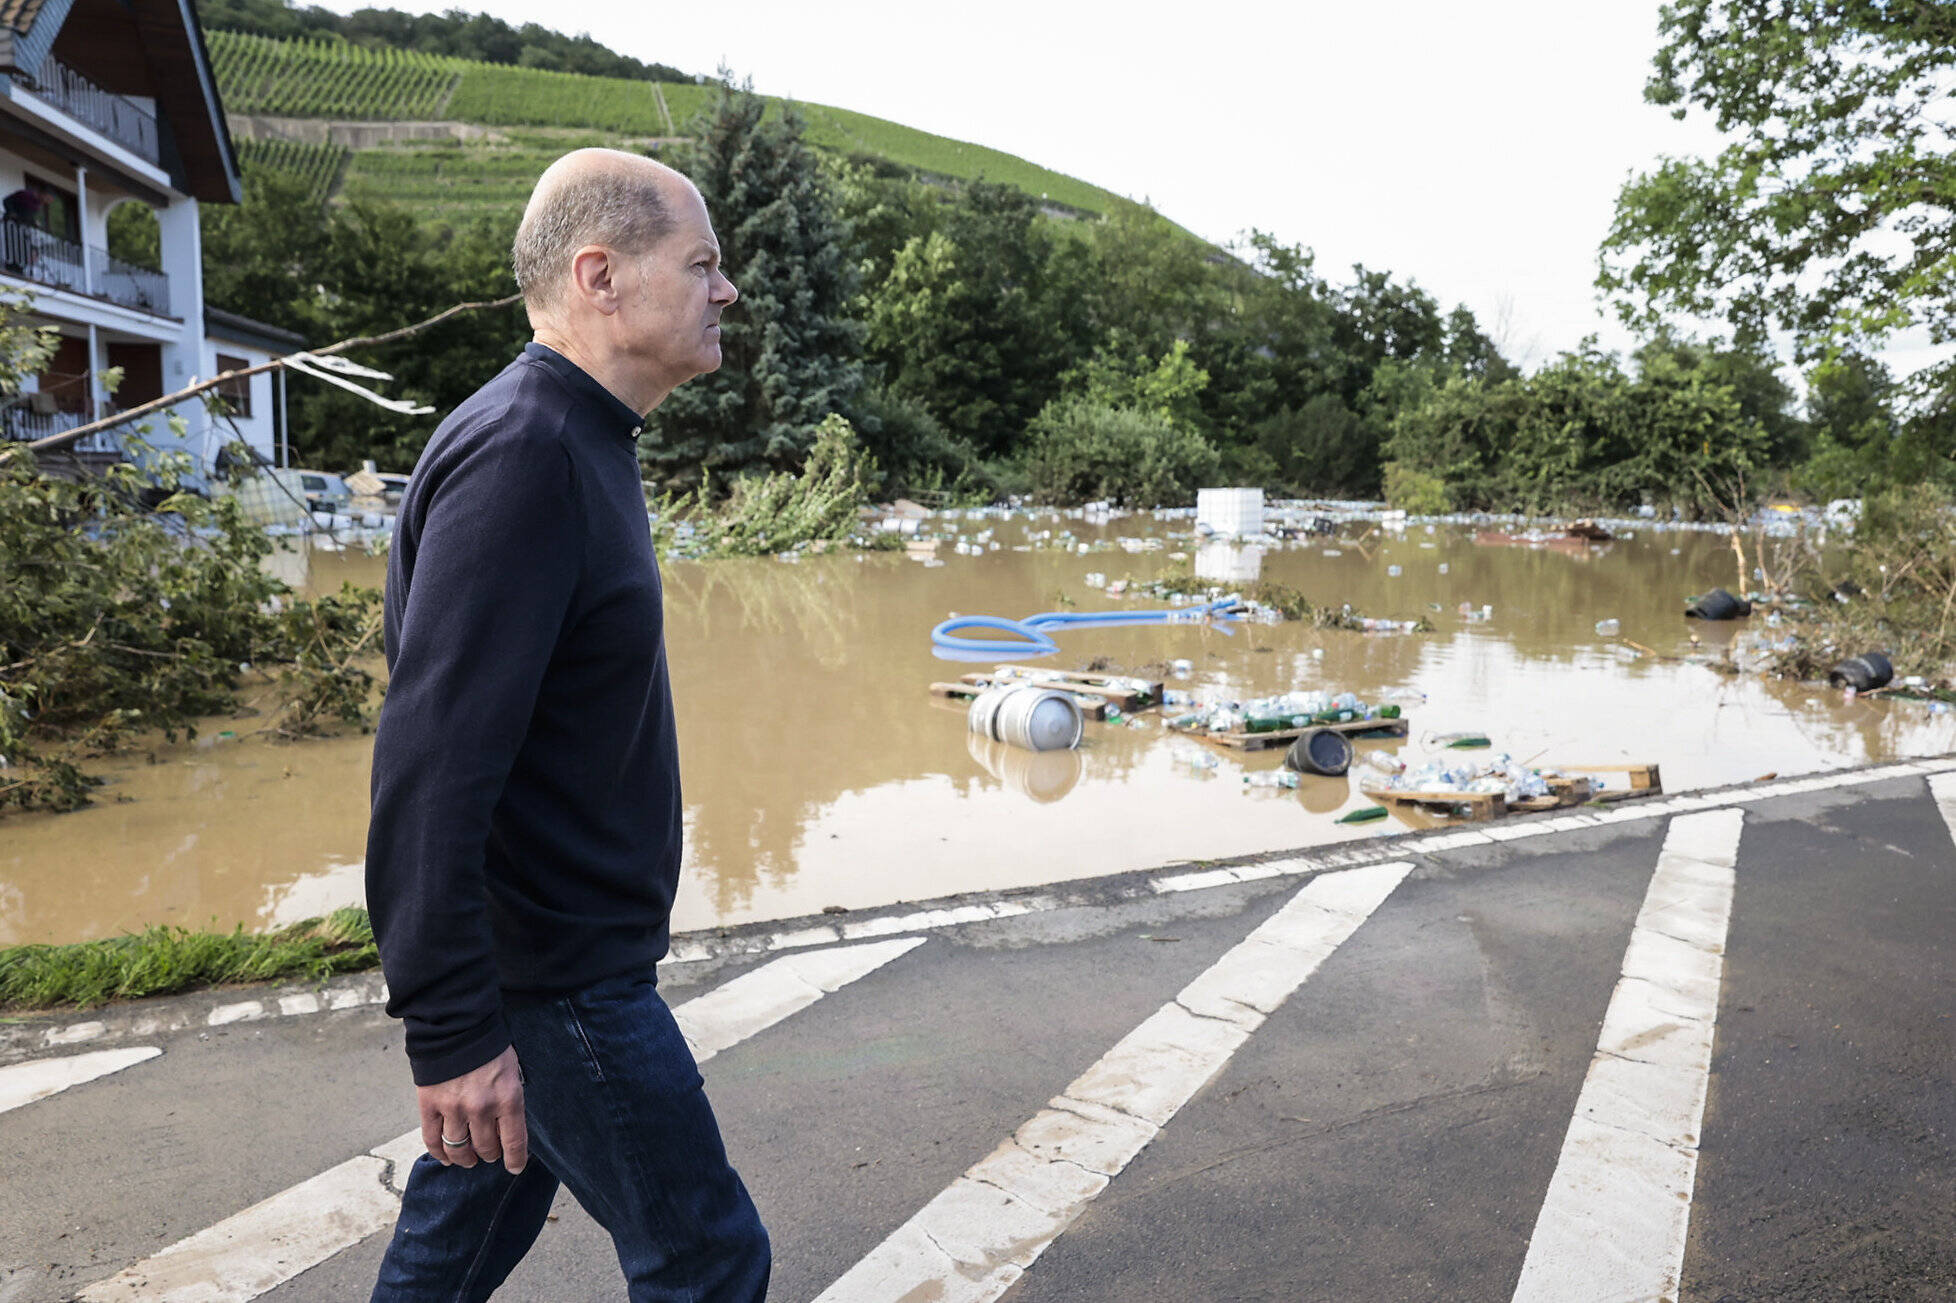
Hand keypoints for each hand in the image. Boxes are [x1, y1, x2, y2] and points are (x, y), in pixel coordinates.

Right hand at [419, 1045, 526, 1173]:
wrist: (458, 1025)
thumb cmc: (490, 1046)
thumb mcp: (513, 1072)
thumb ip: (510, 1100)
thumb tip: (506, 1128)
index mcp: (508, 1098)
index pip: (514, 1142)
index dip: (515, 1160)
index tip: (514, 1167)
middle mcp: (482, 1108)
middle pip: (486, 1148)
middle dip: (490, 1154)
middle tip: (490, 1154)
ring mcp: (453, 1108)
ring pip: (459, 1149)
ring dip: (465, 1158)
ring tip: (468, 1159)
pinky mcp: (430, 1105)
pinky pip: (433, 1140)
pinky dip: (439, 1153)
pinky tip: (446, 1157)